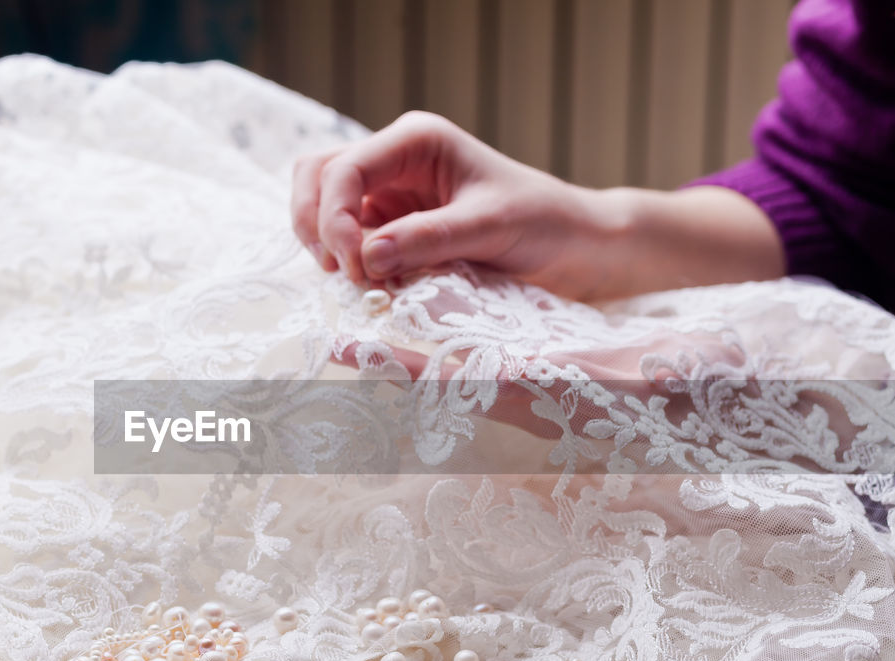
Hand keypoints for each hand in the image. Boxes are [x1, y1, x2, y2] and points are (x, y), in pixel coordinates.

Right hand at [292, 111, 784, 300]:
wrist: (577, 246)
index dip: (334, 218)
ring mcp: (391, 194)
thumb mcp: (490, 228)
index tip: (356, 268)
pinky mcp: (393, 227)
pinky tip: (372, 284)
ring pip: (322, 205)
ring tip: (356, 281)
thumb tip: (366, 257)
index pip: (344, 170)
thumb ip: (428, 239)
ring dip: (325, 243)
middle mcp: (396, 161)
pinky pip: (347, 237)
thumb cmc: (545, 224)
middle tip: (344, 274)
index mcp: (417, 141)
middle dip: (317, 225)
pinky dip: (346, 260)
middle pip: (317, 178)